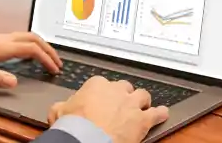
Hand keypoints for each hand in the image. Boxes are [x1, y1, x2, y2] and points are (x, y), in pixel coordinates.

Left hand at [0, 32, 61, 87]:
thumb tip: (14, 81)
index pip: (30, 49)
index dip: (45, 58)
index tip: (54, 69)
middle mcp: (0, 39)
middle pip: (31, 38)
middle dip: (48, 49)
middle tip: (57, 63)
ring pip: (25, 36)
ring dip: (39, 45)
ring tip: (47, 58)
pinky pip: (17, 39)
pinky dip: (29, 45)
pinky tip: (26, 55)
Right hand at [48, 77, 168, 142]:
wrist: (87, 139)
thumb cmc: (73, 126)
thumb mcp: (58, 111)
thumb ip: (61, 107)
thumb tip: (58, 108)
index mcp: (96, 85)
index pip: (102, 84)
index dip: (103, 94)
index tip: (102, 101)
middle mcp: (116, 90)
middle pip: (125, 87)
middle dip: (124, 95)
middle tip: (121, 105)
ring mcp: (131, 104)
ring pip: (143, 96)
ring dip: (143, 102)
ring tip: (143, 106)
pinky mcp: (142, 119)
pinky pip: (157, 113)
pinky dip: (161, 113)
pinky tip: (163, 113)